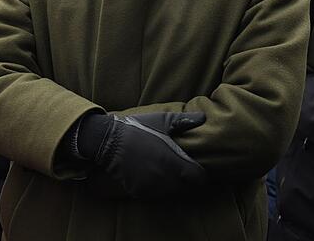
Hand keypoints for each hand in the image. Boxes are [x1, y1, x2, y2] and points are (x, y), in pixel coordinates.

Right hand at [85, 111, 206, 198]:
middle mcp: (165, 180)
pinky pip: (154, 195)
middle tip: (178, 168)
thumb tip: (204, 117)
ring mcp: (152, 188)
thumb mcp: (162, 120)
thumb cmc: (138, 128)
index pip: (199, 179)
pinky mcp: (139, 193)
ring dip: (170, 185)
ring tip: (164, 171)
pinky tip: (150, 175)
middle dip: (185, 180)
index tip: (195, 168)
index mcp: (174, 163)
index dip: (199, 174)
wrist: (110, 141)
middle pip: (186, 188)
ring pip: (170, 193)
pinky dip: (154, 188)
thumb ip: (184, 121)